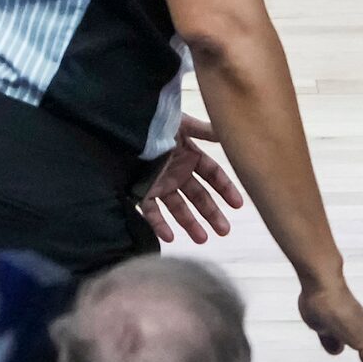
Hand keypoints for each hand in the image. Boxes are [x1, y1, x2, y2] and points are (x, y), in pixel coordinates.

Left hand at [138, 115, 241, 242]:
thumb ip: (205, 130)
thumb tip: (227, 132)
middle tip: (225, 231)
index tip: (238, 204)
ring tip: (202, 239)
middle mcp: (176, 172)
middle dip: (212, 213)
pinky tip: (170, 237)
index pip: (212, 174)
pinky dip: (159, 225)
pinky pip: (151, 211)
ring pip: (178, 208)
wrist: (124, 124)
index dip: (226, 188)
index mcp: (188, 155)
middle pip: (198, 196)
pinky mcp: (141, 190)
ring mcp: (160, 183)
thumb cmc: (154, 121)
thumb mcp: (182, 124)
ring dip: (190, 223)